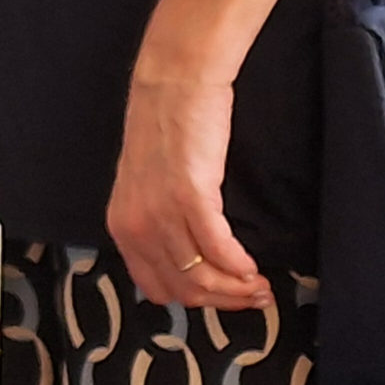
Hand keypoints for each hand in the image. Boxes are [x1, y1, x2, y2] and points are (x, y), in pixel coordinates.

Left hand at [107, 73, 271, 309]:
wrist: (175, 81)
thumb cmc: (169, 127)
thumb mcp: (149, 185)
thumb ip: (160, 224)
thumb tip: (190, 261)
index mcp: (123, 226)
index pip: (158, 289)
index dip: (197, 303)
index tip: (225, 299)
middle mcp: (136, 226)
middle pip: (185, 290)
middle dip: (225, 302)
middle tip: (256, 297)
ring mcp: (161, 212)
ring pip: (202, 276)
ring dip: (238, 288)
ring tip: (262, 286)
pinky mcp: (189, 195)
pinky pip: (218, 249)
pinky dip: (240, 266)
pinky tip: (254, 267)